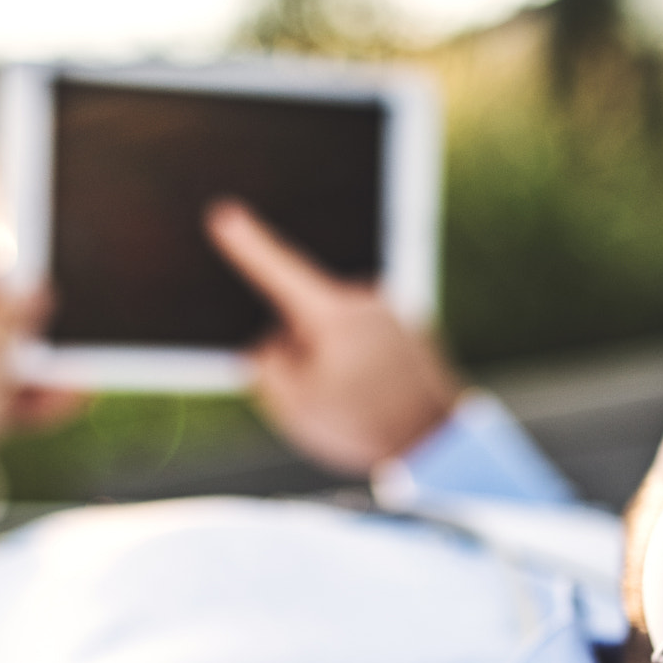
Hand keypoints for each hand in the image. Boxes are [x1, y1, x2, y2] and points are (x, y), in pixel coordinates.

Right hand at [206, 200, 458, 474]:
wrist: (437, 446)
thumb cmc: (363, 426)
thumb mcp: (293, 405)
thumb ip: (266, 366)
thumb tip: (271, 343)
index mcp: (332, 313)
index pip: (278, 270)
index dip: (247, 245)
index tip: (225, 216)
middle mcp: (366, 301)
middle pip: (307, 316)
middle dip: (301, 350)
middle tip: (324, 398)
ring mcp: (393, 313)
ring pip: (338, 331)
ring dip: (334, 359)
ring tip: (356, 404)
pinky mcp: (412, 330)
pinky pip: (369, 341)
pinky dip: (363, 365)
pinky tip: (375, 399)